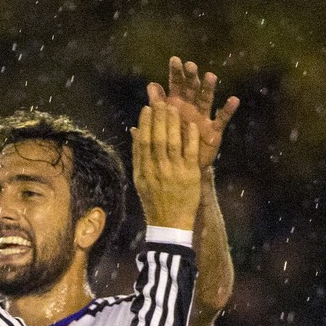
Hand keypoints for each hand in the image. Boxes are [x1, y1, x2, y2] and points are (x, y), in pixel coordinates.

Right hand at [132, 102, 200, 229]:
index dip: (145, 122)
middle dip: (159, 117)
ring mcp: (175, 171)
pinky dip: (190, 137)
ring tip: (174, 107)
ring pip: (172, 141)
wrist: (170, 224)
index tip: (147, 108)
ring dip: (173, 122)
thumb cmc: (154, 201)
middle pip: (157, 138)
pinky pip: (191, 152)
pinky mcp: (191, 175)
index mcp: (144, 170)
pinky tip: (191, 125)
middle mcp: (158, 169)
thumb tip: (134, 131)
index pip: (143, 141)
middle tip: (161, 101)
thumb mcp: (140, 179)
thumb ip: (138, 155)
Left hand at [147, 56, 238, 170]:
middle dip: (192, 77)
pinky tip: (234, 99)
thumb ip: (157, 105)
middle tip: (191, 66)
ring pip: (207, 100)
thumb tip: (151, 85)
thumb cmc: (169, 140)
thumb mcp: (160, 122)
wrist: (179, 166)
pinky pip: (222, 119)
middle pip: (192, 88)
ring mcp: (204, 117)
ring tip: (211, 76)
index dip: (176, 72)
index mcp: (176, 103)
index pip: (176, 84)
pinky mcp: (214, 131)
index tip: (175, 60)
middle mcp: (191, 106)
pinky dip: (228, 110)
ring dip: (209, 88)